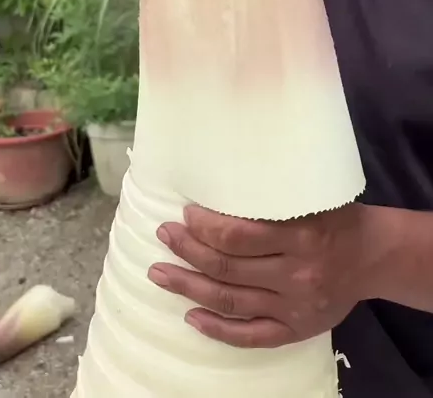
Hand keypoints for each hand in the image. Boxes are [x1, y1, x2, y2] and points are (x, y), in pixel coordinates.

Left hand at [148, 202, 381, 348]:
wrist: (372, 256)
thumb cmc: (334, 218)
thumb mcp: (307, 198)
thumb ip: (267, 202)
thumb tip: (213, 199)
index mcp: (300, 235)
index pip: (238, 235)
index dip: (205, 226)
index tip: (186, 213)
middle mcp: (296, 274)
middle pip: (227, 267)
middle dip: (188, 251)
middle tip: (164, 236)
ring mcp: (294, 307)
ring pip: (231, 301)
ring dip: (189, 287)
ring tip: (161, 273)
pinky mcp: (296, 330)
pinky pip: (251, 336)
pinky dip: (217, 329)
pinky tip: (191, 317)